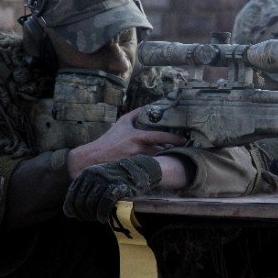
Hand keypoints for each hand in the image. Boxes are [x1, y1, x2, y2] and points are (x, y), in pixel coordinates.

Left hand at [63, 155, 162, 222]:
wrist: (139, 171)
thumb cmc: (117, 180)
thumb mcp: (98, 181)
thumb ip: (84, 193)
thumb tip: (68, 212)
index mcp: (87, 173)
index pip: (72, 195)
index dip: (72, 209)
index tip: (78, 216)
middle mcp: (93, 174)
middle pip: (81, 201)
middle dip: (84, 214)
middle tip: (91, 219)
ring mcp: (106, 179)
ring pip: (91, 203)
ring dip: (93, 216)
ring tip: (98, 219)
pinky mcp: (118, 186)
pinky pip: (105, 203)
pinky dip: (102, 213)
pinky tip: (103, 219)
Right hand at [66, 109, 186, 177]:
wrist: (93, 157)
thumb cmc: (109, 139)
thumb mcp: (122, 123)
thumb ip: (135, 115)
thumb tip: (149, 107)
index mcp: (136, 136)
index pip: (159, 136)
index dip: (173, 137)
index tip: (183, 138)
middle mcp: (137, 149)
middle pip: (160, 151)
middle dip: (171, 150)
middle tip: (182, 149)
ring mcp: (135, 161)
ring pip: (155, 160)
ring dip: (163, 158)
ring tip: (172, 157)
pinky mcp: (133, 170)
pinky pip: (148, 168)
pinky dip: (154, 167)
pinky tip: (160, 167)